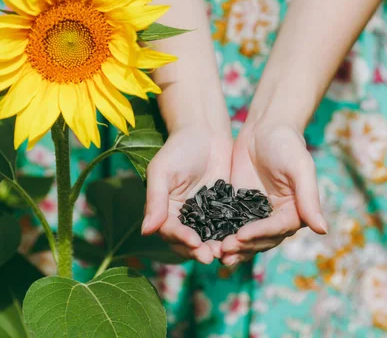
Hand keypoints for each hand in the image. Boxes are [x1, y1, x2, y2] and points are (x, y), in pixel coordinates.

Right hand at [141, 127, 232, 263]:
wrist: (205, 131)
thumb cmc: (179, 148)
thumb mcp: (163, 171)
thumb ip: (155, 200)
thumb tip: (146, 231)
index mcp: (165, 210)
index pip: (170, 231)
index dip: (181, 239)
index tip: (194, 243)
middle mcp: (184, 216)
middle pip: (189, 241)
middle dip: (199, 250)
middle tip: (212, 256)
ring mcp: (205, 214)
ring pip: (208, 238)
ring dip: (215, 247)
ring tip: (226, 252)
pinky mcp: (223, 209)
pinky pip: (226, 226)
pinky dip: (231, 235)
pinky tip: (240, 240)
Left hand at [220, 122, 327, 265]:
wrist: (264, 127)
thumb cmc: (287, 144)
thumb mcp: (300, 168)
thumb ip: (309, 198)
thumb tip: (323, 230)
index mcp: (294, 213)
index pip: (276, 229)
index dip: (259, 234)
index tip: (241, 236)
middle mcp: (275, 218)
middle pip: (259, 240)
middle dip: (242, 245)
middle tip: (223, 249)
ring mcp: (255, 214)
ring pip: (243, 238)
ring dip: (230, 247)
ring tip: (214, 252)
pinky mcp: (237, 207)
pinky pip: (228, 224)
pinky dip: (218, 233)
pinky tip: (204, 239)